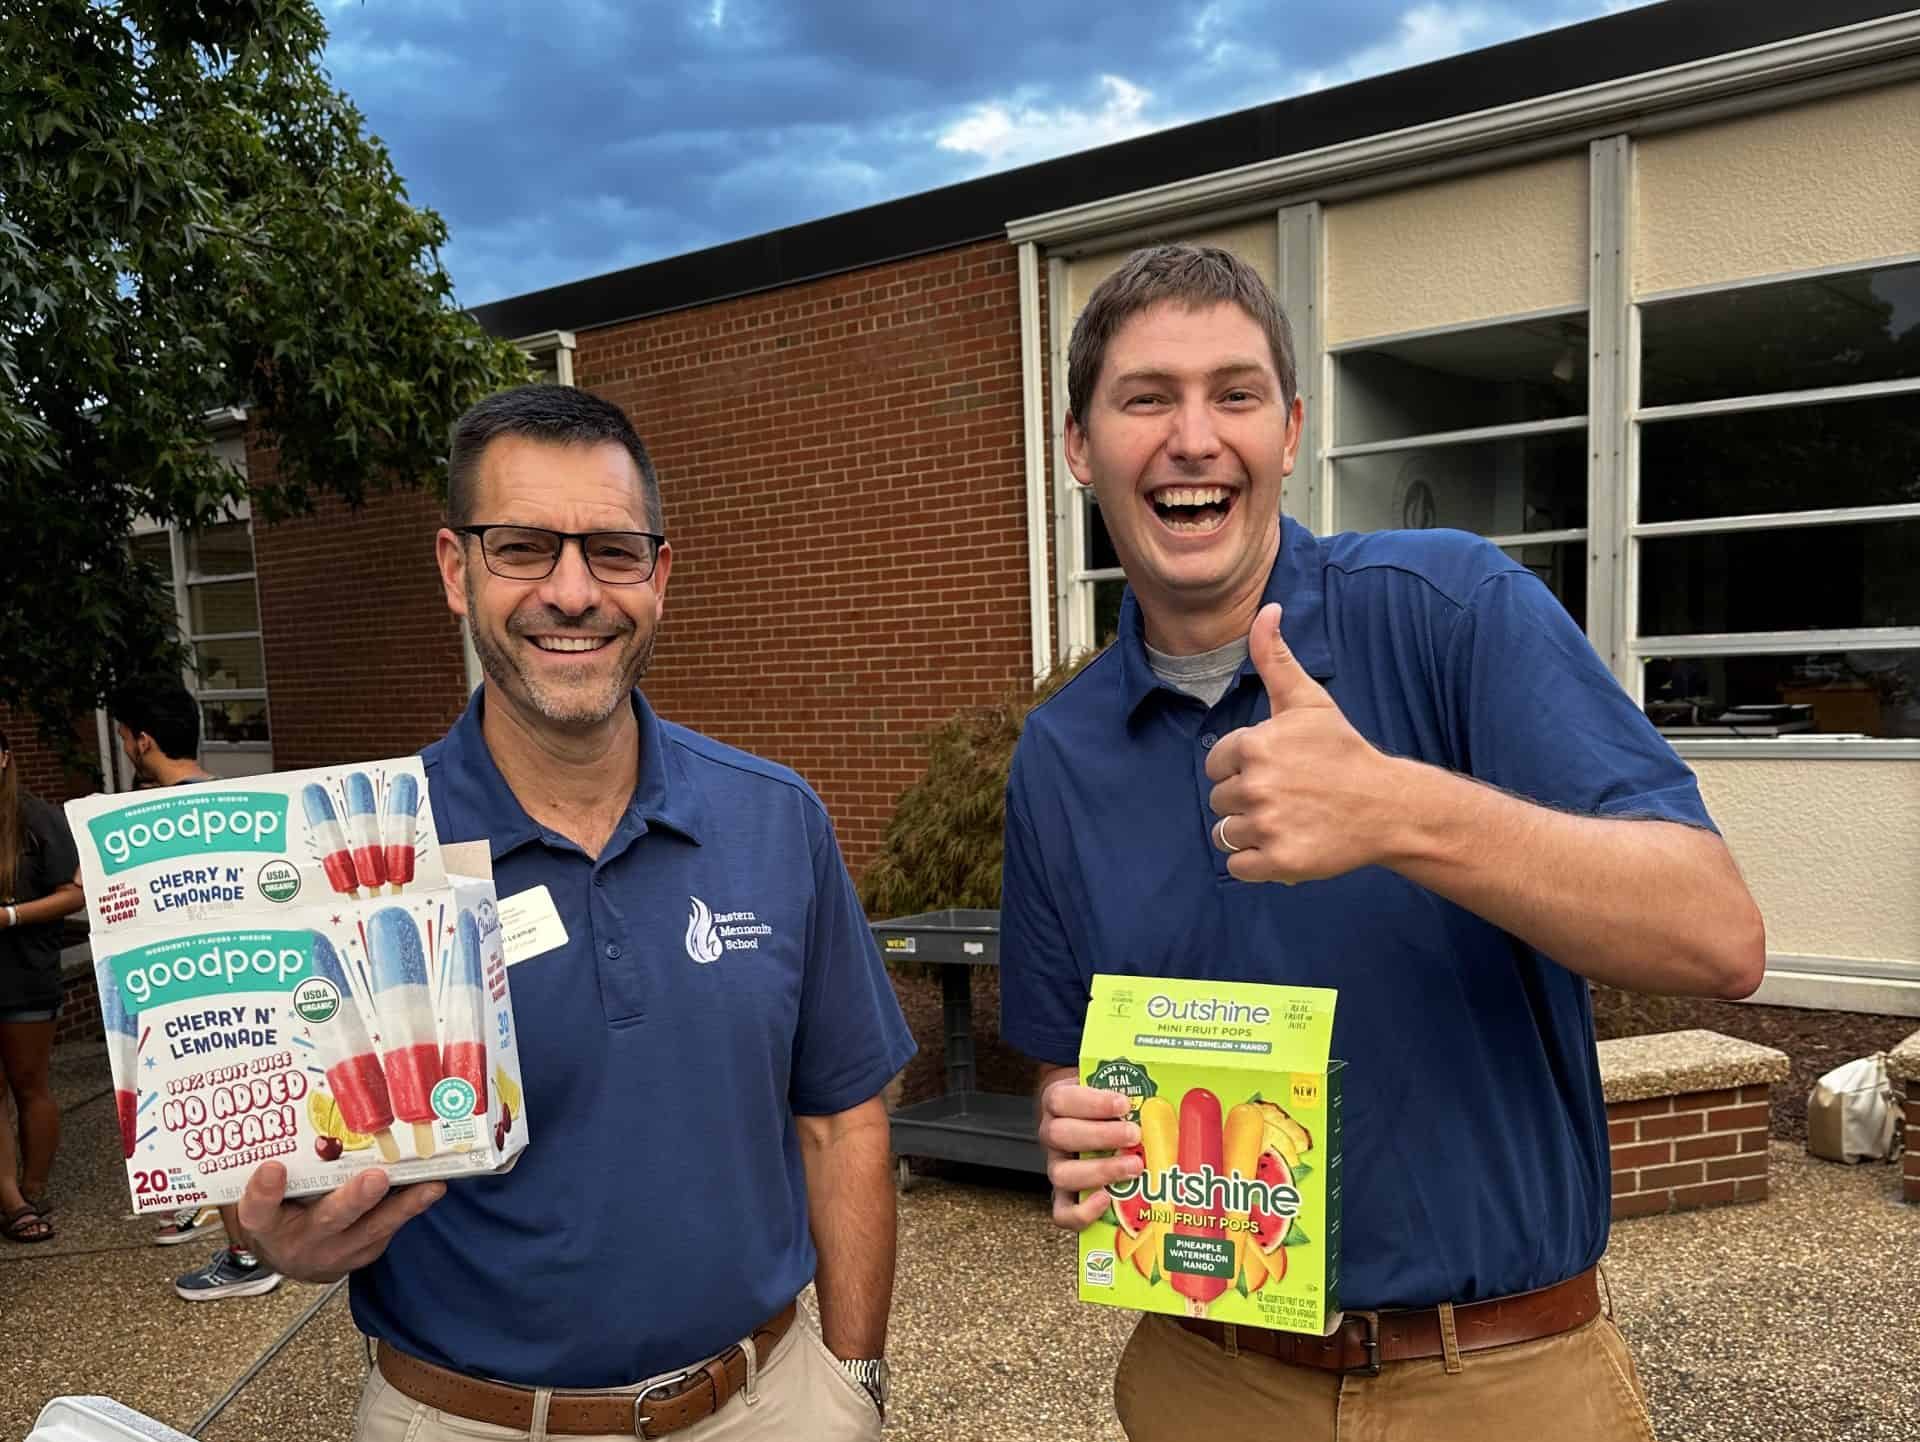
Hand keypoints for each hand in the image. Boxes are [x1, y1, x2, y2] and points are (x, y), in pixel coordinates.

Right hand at [237, 1162, 443, 1282]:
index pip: (258, 1209)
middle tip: (376, 1178)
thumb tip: (306, 1104)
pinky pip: (387, 1230)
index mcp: (265, 1222)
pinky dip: (409, 1208)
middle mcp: (299, 1240)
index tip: (274, 1167)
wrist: (291, 1255)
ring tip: (430, 1185)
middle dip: (354, 1198)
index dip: (264, 1191)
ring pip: (371, 1229)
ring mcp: (334, 1252)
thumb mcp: (267, 1192)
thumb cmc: (280, 1210)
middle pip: (326, 1219)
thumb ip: (283, 1161)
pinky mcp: (362, 1254)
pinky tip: (430, 1187)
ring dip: (402, 1206)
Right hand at [1036, 1070, 1139, 1230]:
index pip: (1061, 1100)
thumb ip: (1128, 1080)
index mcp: (1058, 1102)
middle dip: (1101, 1135)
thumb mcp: (1107, 1082)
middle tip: (1134, 1135)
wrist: (1084, 1118)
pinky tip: (1107, 1199)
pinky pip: (1062, 1212)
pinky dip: (1082, 1212)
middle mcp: (1052, 1134)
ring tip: (1133, 1166)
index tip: (1124, 1103)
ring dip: (1100, 1171)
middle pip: (1060, 1135)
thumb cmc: (1103, 1101)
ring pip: (1062, 1174)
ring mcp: (1057, 1166)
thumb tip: (1178, 1082)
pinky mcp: (1065, 1195)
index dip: (1092, 1103)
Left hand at [1204, 602, 1404, 883]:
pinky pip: (1238, 866)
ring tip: (1287, 820)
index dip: (1243, 768)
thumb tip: (1267, 609)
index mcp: (1253, 745)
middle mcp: (1256, 785)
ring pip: (1225, 834)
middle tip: (1289, 796)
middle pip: (1219, 800)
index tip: (1279, 769)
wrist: (1388, 806)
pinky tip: (1286, 844)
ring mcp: (1267, 825)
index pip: (1216, 765)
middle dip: (1248, 800)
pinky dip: (1257, 862)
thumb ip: (1275, 657)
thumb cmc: (1343, 751)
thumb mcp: (1308, 701)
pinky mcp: (1278, 861)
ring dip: (1250, 831)